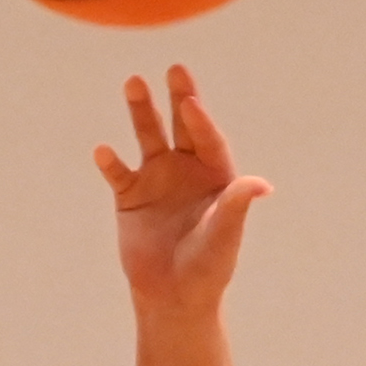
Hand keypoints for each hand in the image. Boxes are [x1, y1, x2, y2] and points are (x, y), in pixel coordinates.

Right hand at [94, 67, 271, 313]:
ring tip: (134, 82)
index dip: (201, 121)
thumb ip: (236, 205)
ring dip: (141, 111)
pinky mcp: (129, 196)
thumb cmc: (208, 268)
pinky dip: (110, 162)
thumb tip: (262, 185)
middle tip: (176, 69)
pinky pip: (118, 172)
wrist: (174, 297)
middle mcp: (187, 171)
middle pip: (182, 126)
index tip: (191, 102)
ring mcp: (157, 180)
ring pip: (148, 137)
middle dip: (179, 98)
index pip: (209, 140)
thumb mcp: (224, 236)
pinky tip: (104, 152)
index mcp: (217, 177)